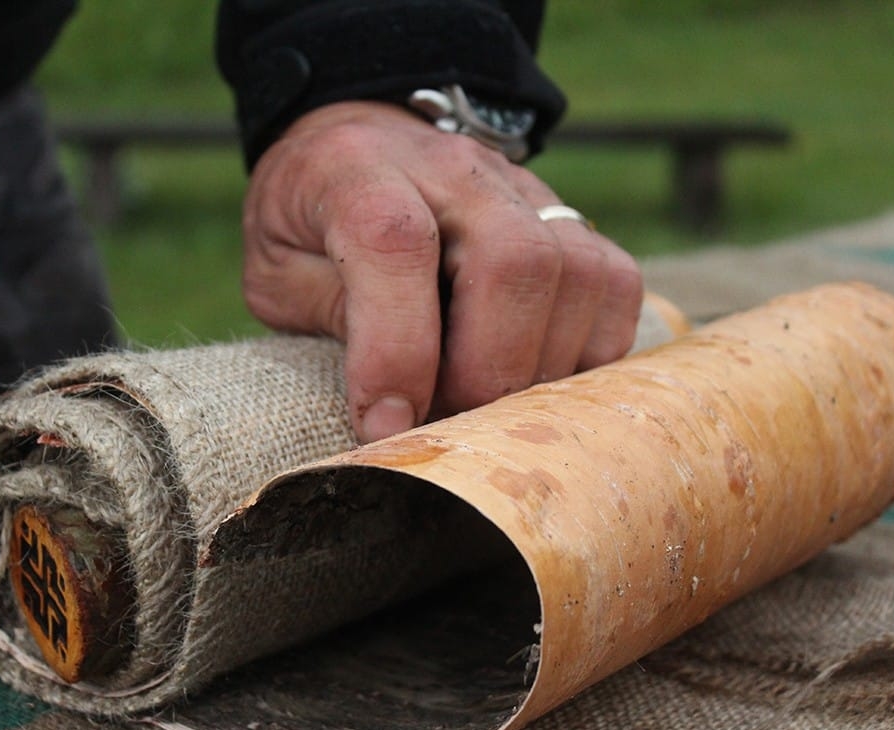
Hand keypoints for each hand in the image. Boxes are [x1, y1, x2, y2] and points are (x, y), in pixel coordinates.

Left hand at [241, 101, 642, 441]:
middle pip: (513, 259)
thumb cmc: (312, 223)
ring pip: (579, 274)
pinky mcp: (568, 217)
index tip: (386, 425)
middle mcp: (454, 171)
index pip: (395, 243)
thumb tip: (394, 411)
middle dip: (487, 370)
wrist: (362, 141)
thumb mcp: (277, 270)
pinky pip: (616, 286)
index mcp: (358, 173)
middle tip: (448, 423)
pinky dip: (587, 351)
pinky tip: (535, 377)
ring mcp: (524, 188)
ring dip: (540, 368)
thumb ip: (328, 320)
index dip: (397, 346)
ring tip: (486, 404)